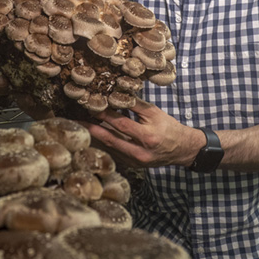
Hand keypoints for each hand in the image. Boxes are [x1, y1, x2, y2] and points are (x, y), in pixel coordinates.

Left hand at [82, 98, 205, 168]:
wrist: (182, 149)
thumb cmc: (169, 127)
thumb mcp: (154, 112)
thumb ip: (134, 104)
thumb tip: (114, 92)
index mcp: (148, 137)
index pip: (121, 124)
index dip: (105, 115)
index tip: (91, 105)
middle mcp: (140, 152)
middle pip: (110, 139)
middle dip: (91, 129)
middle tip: (76, 120)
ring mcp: (135, 162)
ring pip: (110, 148)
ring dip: (95, 137)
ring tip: (81, 126)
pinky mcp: (133, 166)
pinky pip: (114, 153)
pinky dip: (104, 143)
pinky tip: (94, 135)